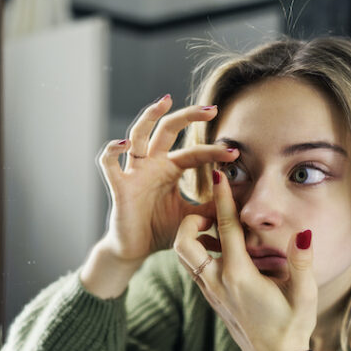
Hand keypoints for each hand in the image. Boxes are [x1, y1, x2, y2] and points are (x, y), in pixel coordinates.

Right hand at [95, 95, 238, 263]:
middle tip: (212, 108)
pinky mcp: (118, 185)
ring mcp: (134, 171)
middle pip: (168, 129)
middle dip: (188, 116)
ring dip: (150, 116)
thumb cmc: (161, 230)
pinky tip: (124, 144)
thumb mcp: (193, 217)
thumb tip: (241, 200)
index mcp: (170, 169)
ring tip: (165, 101)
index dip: (214, 151)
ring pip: (138, 134)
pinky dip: (113, 150)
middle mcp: (152, 163)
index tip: (235, 153)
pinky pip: (109, 163)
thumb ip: (213, 207)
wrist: (135, 250)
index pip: (194, 153)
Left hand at [173, 169, 317, 350]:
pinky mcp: (210, 298)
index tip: (217, 175)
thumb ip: (302, 262)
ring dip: (192, 235)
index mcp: (239, 277)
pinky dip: (197, 250)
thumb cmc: (291, 328)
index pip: (227, 229)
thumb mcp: (304, 295)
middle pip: (185, 242)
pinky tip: (218, 246)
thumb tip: (303, 234)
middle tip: (210, 211)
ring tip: (215, 226)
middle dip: (190, 220)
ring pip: (184, 256)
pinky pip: (193, 267)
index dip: (222, 199)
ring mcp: (210, 291)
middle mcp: (218, 282)